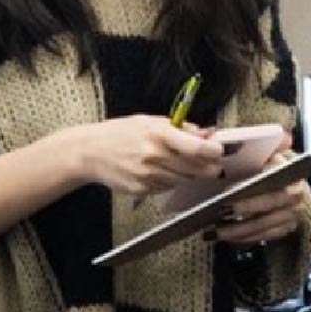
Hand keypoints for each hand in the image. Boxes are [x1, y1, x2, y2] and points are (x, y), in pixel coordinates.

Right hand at [71, 115, 222, 195]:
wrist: (90, 153)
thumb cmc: (121, 132)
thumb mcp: (150, 121)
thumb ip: (180, 128)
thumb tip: (207, 134)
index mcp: (158, 134)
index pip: (196, 147)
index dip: (214, 151)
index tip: (219, 150)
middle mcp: (154, 156)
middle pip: (195, 168)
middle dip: (209, 167)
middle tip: (214, 164)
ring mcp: (148, 175)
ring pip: (184, 180)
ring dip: (190, 174)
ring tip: (183, 164)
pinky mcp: (142, 190)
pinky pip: (167, 187)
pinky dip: (171, 180)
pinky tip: (162, 171)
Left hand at [211, 148, 304, 245]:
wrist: (288, 181)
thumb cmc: (270, 163)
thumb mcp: (268, 149)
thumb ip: (265, 142)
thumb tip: (270, 137)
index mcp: (291, 171)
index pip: (273, 181)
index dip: (252, 190)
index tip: (229, 192)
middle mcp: (296, 194)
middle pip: (269, 206)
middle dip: (243, 210)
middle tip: (219, 213)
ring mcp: (292, 214)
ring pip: (264, 225)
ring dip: (239, 230)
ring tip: (215, 230)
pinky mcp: (286, 228)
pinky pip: (264, 236)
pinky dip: (244, 238)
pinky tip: (226, 236)